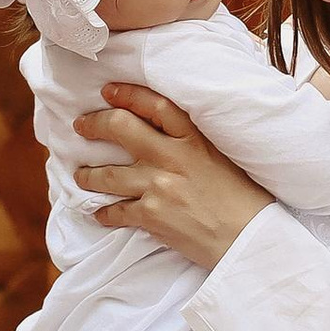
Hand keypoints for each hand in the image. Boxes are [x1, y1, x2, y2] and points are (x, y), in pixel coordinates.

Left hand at [73, 81, 268, 268]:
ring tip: (81, 175)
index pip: (154, 104)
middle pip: (121, 129)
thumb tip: (163, 132)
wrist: (248, 238)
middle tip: (81, 126)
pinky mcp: (152, 217)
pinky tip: (100, 213)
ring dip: (89, 175)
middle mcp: (172, 157)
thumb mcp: (221, 156)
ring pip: (108, 174)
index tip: (109, 92)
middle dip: (94, 125)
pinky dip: (104, 213)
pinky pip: (116, 211)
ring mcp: (159, 187)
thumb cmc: (242, 198)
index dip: (127, 94)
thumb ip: (191, 141)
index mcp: (194, 138)